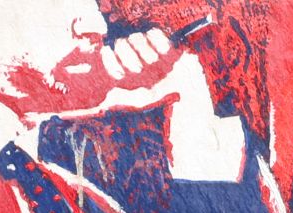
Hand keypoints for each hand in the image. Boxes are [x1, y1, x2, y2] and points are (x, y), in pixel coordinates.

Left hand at [82, 29, 196, 114]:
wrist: (188, 97)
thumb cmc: (163, 100)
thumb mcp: (137, 100)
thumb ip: (119, 97)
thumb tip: (104, 93)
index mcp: (127, 67)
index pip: (109, 53)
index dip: (110, 59)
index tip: (119, 74)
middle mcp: (136, 56)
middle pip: (121, 42)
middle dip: (127, 56)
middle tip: (139, 70)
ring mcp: (150, 49)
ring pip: (136, 36)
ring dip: (144, 52)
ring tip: (155, 65)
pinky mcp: (166, 43)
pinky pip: (154, 33)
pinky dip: (157, 42)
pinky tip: (164, 53)